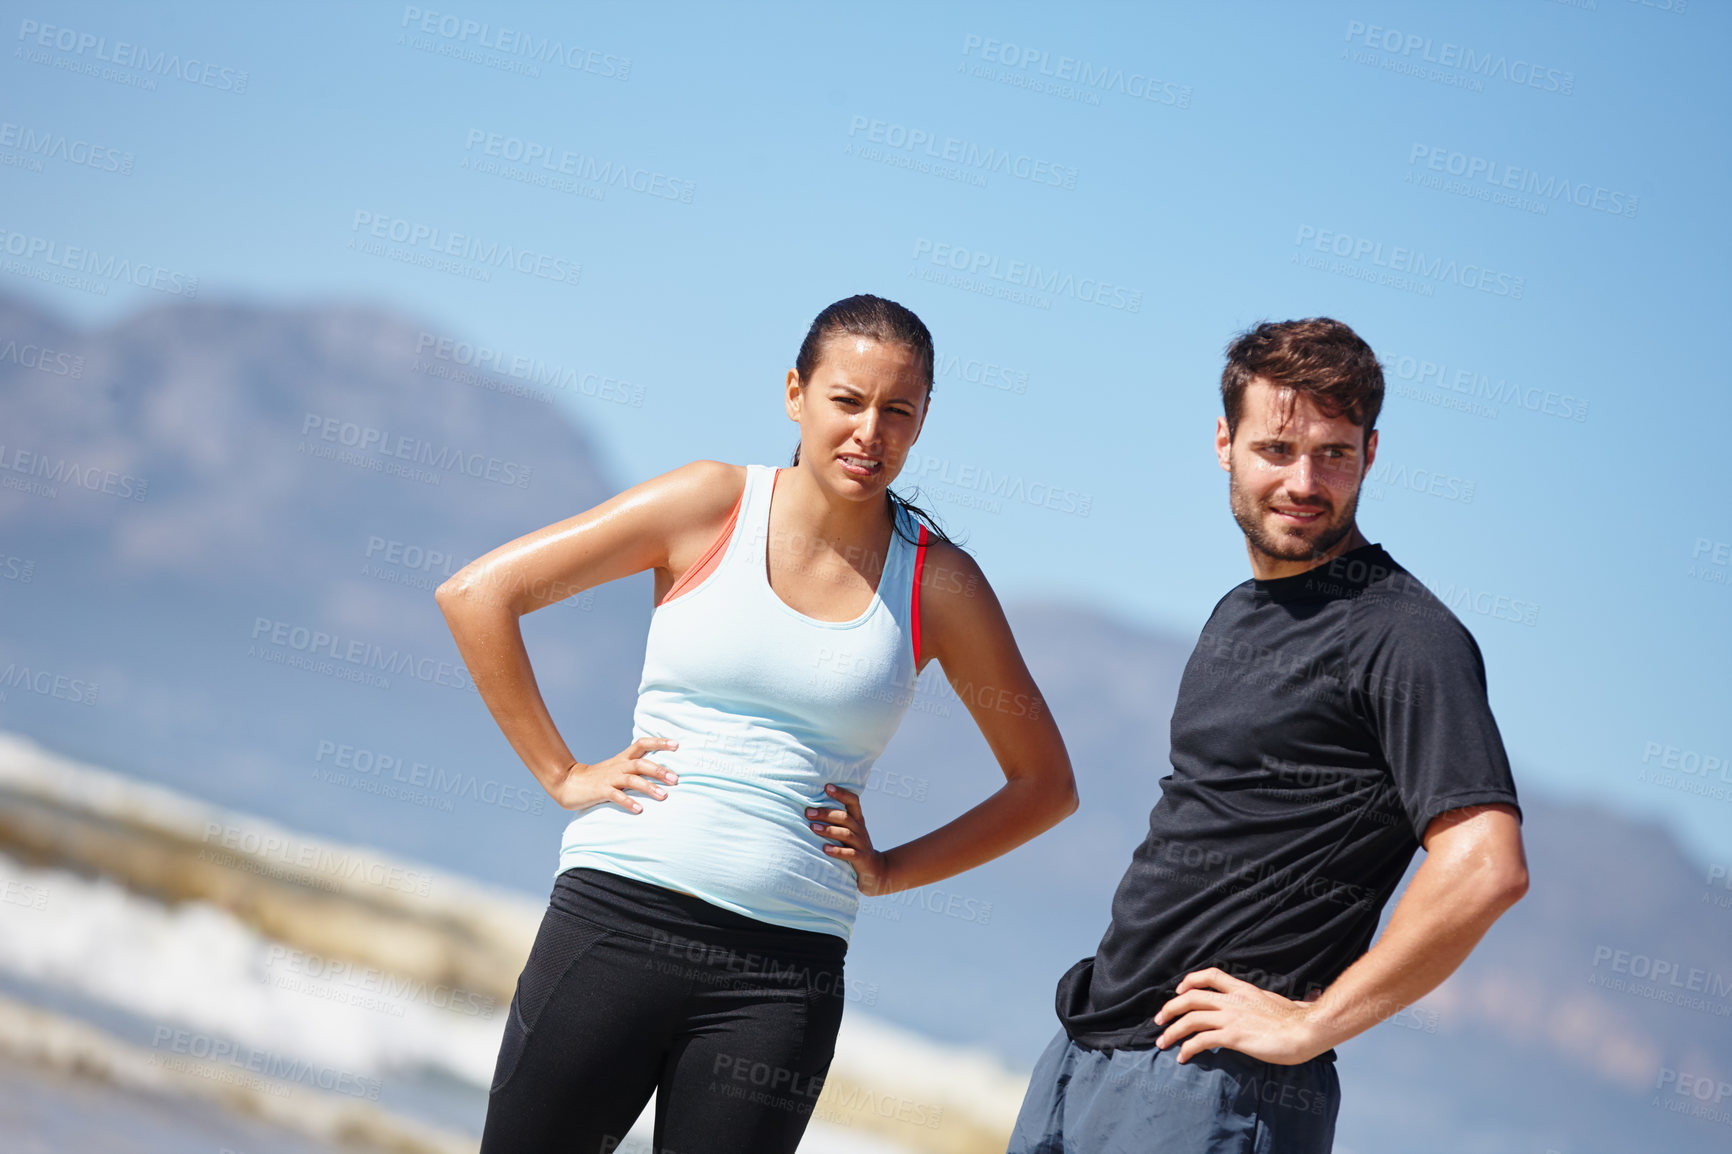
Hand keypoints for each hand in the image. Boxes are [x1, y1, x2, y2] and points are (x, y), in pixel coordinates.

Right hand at [552, 737, 678, 811]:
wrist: (568, 782)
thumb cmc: (598, 778)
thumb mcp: (617, 769)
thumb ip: (635, 769)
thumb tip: (660, 772)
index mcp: (623, 758)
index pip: (642, 744)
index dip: (659, 742)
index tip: (677, 744)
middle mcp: (618, 766)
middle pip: (641, 763)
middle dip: (659, 770)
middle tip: (676, 779)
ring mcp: (609, 778)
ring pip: (632, 779)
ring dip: (649, 787)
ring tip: (664, 796)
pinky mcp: (600, 791)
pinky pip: (616, 796)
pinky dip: (628, 802)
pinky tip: (639, 809)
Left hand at [806, 785, 891, 895]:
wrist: (875, 870)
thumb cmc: (853, 847)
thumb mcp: (848, 831)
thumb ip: (835, 821)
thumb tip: (809, 808)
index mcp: (857, 819)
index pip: (853, 801)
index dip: (841, 793)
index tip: (827, 786)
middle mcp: (860, 829)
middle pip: (844, 817)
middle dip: (826, 813)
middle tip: (808, 812)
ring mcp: (861, 844)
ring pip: (846, 834)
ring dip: (828, 830)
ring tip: (813, 828)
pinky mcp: (861, 859)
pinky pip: (850, 853)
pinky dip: (837, 851)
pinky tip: (825, 849)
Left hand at [1152, 968, 1324, 1064]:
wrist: (1307, 1030)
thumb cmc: (1299, 1020)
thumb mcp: (1281, 1002)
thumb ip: (1273, 1002)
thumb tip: (1296, 1000)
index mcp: (1243, 989)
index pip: (1210, 975)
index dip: (1190, 981)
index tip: (1179, 991)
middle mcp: (1233, 1000)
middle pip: (1191, 997)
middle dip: (1170, 1008)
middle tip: (1159, 1021)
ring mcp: (1231, 1017)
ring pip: (1190, 1018)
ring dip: (1172, 1031)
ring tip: (1162, 1043)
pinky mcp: (1233, 1036)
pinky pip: (1201, 1040)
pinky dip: (1187, 1048)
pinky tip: (1183, 1057)